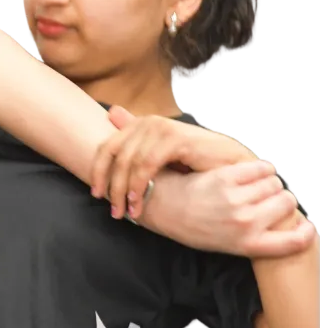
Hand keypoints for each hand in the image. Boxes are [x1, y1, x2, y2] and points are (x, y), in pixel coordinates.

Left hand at [92, 106, 256, 218]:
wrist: (232, 164)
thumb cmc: (195, 160)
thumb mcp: (160, 156)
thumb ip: (135, 144)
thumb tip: (109, 116)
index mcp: (140, 125)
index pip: (107, 147)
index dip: (97, 171)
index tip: (95, 194)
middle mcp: (148, 122)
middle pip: (114, 155)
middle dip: (110, 184)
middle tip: (112, 209)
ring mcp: (161, 128)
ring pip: (129, 162)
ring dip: (124, 189)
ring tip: (126, 211)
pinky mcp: (174, 139)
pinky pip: (147, 164)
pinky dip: (139, 184)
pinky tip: (138, 200)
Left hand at [151, 160, 315, 257]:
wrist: (164, 207)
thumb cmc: (192, 227)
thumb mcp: (226, 244)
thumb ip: (254, 238)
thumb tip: (279, 225)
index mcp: (248, 244)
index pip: (294, 241)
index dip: (306, 231)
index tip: (307, 225)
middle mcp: (246, 223)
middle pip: (287, 204)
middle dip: (283, 198)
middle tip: (273, 197)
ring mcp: (236, 199)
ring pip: (274, 184)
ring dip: (271, 182)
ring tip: (261, 183)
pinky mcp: (226, 177)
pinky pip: (258, 169)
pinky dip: (262, 167)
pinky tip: (258, 169)